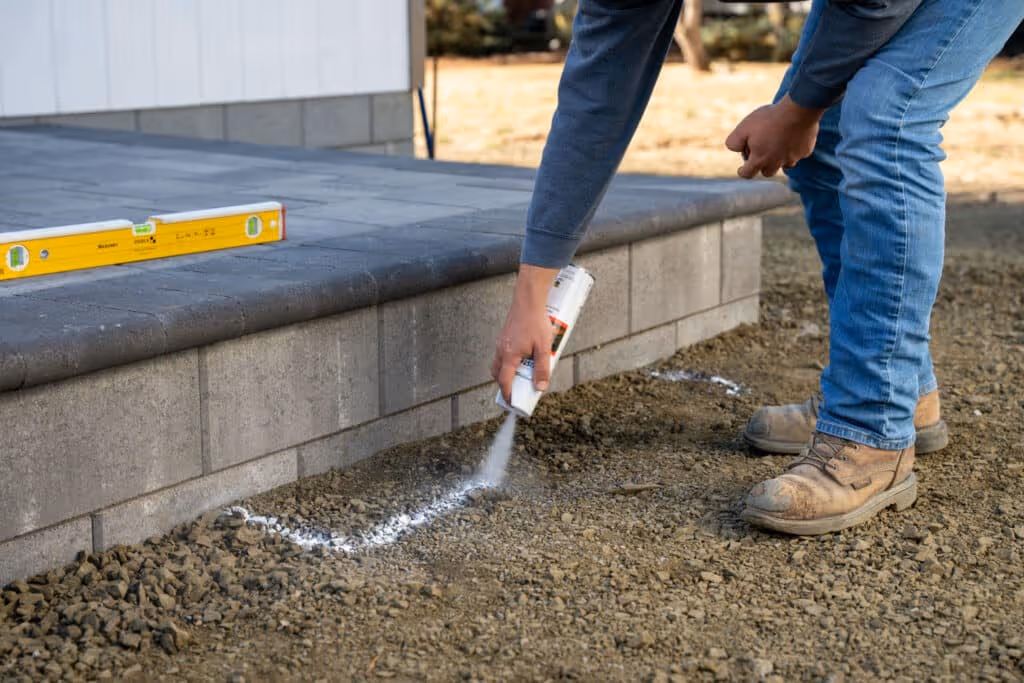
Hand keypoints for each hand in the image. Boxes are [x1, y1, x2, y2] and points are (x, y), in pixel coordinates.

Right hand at [491, 264, 558, 402]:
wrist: (528, 300)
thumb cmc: (536, 321)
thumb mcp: (544, 348)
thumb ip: (543, 369)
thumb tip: (540, 387)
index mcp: (509, 356)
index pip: (504, 381)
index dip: (507, 395)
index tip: (512, 403)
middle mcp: (502, 350)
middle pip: (497, 374)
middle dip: (505, 384)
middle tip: (517, 390)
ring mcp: (501, 342)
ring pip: (499, 364)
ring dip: (506, 372)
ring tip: (522, 374)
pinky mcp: (505, 336)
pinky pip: (503, 354)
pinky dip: (509, 361)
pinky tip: (524, 357)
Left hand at [726, 94, 824, 178]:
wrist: (798, 110)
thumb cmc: (769, 119)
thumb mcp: (744, 127)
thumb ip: (734, 142)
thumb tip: (734, 148)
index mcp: (760, 160)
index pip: (748, 174)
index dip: (743, 171)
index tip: (742, 169)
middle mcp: (777, 163)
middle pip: (767, 172)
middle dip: (762, 165)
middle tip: (761, 152)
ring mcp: (793, 158)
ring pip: (785, 165)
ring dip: (779, 159)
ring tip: (777, 146)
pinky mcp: (805, 151)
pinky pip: (799, 154)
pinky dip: (794, 149)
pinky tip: (793, 136)